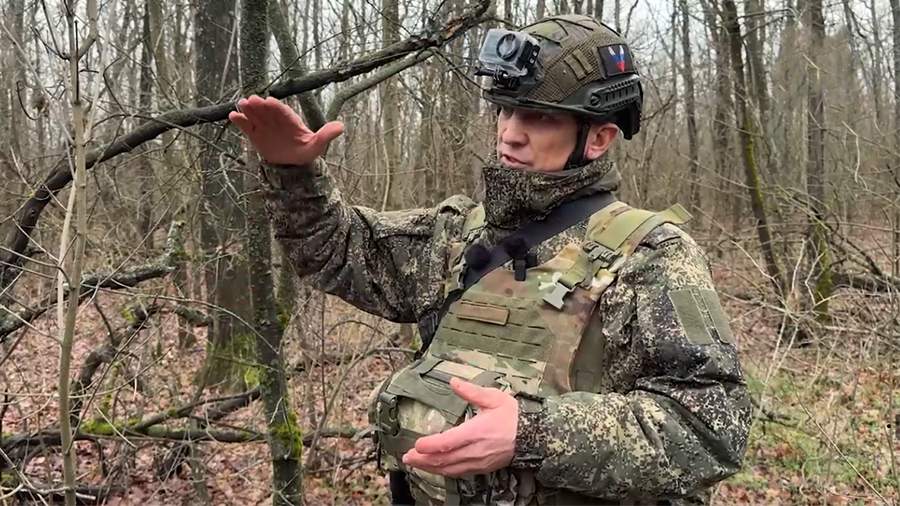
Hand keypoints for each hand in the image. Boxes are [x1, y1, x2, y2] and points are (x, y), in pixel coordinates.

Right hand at [227, 95, 343, 165]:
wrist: (292, 162)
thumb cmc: (305, 150)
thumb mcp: (317, 145)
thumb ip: (326, 135)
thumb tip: (341, 126)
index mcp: (291, 121)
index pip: (283, 113)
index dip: (277, 108)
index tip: (270, 101)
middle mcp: (276, 120)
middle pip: (267, 111)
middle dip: (260, 106)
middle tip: (252, 100)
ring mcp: (264, 126)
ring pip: (255, 116)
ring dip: (248, 110)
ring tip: (241, 104)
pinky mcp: (255, 134)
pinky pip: (246, 127)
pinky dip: (240, 121)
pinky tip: (232, 115)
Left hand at [402, 377, 517, 477]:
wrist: (534, 436)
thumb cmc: (513, 416)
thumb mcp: (494, 398)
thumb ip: (471, 392)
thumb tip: (454, 382)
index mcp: (477, 431)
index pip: (448, 442)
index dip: (430, 445)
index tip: (416, 444)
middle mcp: (475, 450)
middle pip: (444, 459)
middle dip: (423, 460)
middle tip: (407, 457)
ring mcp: (478, 461)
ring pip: (450, 469)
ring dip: (431, 468)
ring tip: (416, 464)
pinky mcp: (482, 468)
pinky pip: (459, 473)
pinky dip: (444, 471)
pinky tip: (436, 468)